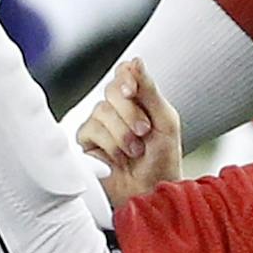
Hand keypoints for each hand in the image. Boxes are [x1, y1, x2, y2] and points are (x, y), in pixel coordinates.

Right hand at [75, 59, 183, 204]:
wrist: (151, 192)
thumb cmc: (163, 159)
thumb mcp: (165, 121)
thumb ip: (150, 91)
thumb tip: (136, 60)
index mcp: (139, 99)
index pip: (125, 73)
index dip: (126, 77)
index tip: (133, 90)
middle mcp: (118, 108)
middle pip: (112, 89)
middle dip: (131, 112)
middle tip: (144, 131)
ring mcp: (100, 124)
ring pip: (101, 111)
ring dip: (123, 133)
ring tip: (135, 151)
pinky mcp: (87, 142)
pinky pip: (90, 130)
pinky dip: (109, 144)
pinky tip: (119, 159)